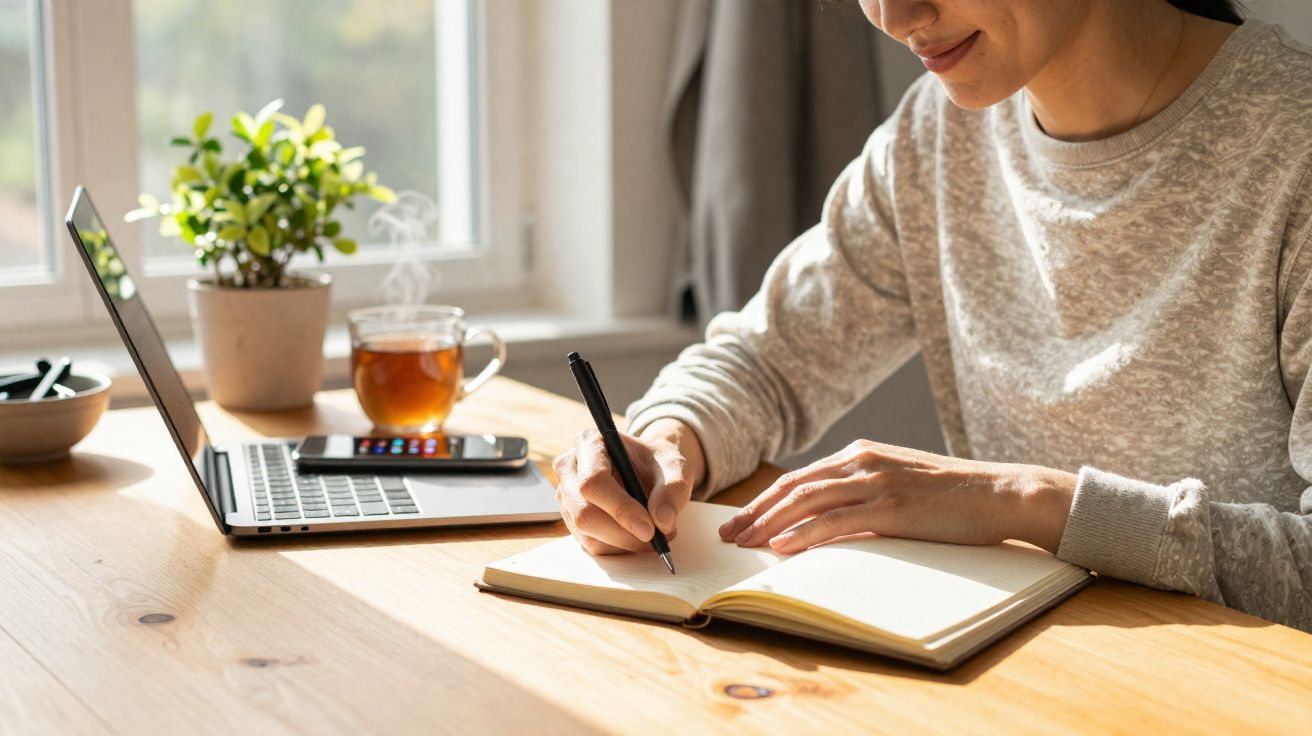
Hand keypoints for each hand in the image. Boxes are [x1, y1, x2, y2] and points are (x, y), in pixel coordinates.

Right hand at [552, 419, 704, 554]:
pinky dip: (619, 547)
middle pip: (584, 512)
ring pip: (587, 533)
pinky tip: (638, 535)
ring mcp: (566, 495)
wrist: (648, 468)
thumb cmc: (657, 462)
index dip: (620, 509)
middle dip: (623, 533)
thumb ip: (673, 490)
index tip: (649, 529)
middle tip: (657, 538)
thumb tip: (663, 521)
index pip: (593, 482)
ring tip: (656, 533)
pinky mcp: (571, 518)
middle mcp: (570, 468)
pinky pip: (591, 544)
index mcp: (590, 442)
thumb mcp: (675, 467)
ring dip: (624, 542)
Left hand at [718, 440, 1075, 553]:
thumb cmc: (953, 496)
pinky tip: (783, 547)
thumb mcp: (898, 484)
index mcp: (861, 454)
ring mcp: (877, 483)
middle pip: (793, 487)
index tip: (740, 521)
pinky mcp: (893, 508)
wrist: (1001, 493)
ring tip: (744, 544)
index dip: (765, 501)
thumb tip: (825, 522)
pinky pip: (837, 521)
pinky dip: (804, 533)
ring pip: (807, 501)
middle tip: (728, 536)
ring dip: (769, 524)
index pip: (799, 478)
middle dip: (755, 513)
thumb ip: (862, 494)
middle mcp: (863, 461)